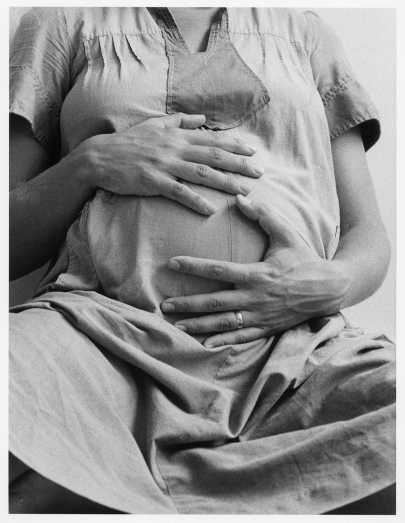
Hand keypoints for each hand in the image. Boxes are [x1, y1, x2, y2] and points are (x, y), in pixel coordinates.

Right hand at [83, 113, 263, 214]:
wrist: (100, 157)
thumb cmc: (129, 142)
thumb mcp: (154, 124)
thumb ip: (180, 121)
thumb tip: (203, 118)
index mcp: (176, 136)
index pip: (212, 139)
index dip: (234, 145)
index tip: (253, 151)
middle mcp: (174, 148)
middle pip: (213, 156)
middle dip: (239, 164)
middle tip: (259, 172)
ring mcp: (164, 164)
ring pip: (202, 173)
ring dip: (225, 182)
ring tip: (244, 191)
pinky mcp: (153, 181)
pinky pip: (179, 192)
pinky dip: (196, 201)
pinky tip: (211, 210)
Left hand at [161, 195, 348, 346]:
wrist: (330, 288)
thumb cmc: (305, 260)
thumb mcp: (287, 234)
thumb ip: (264, 216)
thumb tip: (242, 198)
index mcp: (257, 274)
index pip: (218, 269)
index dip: (193, 266)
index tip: (172, 263)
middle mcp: (255, 298)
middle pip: (215, 303)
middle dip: (188, 304)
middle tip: (164, 305)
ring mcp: (260, 315)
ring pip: (224, 323)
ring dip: (198, 325)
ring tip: (176, 326)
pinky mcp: (267, 327)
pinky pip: (241, 337)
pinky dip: (223, 341)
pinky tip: (205, 343)